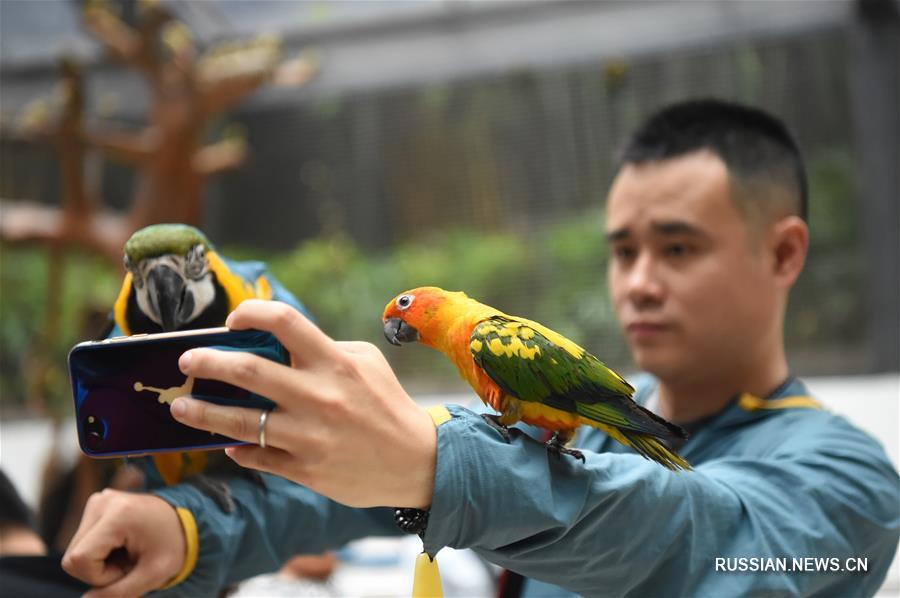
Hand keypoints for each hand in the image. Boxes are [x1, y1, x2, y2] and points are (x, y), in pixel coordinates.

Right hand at [62, 489, 184, 596]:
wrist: (187, 519)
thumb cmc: (173, 546)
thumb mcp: (153, 574)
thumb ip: (118, 593)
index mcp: (118, 514)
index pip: (79, 559)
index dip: (100, 576)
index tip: (129, 568)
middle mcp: (102, 501)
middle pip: (72, 556)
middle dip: (99, 570)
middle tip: (131, 562)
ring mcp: (98, 500)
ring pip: (75, 551)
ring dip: (100, 561)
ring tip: (129, 552)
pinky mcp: (97, 504)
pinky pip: (82, 541)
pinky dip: (100, 551)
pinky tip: (123, 544)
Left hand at [170, 300, 436, 508]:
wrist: (416, 462)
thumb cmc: (387, 404)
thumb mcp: (366, 363)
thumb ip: (324, 349)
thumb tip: (275, 345)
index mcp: (334, 362)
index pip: (284, 322)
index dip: (250, 313)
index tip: (232, 321)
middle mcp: (318, 396)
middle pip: (247, 371)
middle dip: (206, 362)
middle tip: (187, 361)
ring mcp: (309, 436)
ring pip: (240, 422)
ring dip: (201, 413)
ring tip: (180, 407)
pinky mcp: (305, 469)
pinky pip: (257, 457)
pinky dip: (237, 449)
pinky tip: (227, 443)